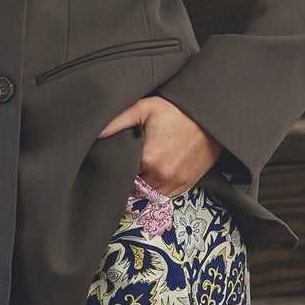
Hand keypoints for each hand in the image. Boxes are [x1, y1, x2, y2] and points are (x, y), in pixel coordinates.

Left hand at [98, 94, 222, 196]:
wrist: (209, 117)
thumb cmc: (176, 111)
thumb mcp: (144, 108)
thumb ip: (117, 121)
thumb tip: (95, 133)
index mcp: (148, 159)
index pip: (122, 174)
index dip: (118, 167)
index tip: (118, 159)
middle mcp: (162, 176)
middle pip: (134, 187)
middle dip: (130, 177)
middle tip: (130, 162)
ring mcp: (176, 183)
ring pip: (148, 194)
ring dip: (143, 185)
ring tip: (142, 168)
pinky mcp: (186, 184)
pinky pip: (164, 196)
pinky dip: (158, 188)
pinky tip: (155, 173)